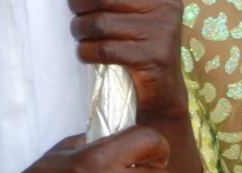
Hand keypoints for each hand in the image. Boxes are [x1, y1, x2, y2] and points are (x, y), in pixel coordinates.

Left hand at [69, 0, 188, 116]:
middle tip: (76, 21)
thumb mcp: (136, 19)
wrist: (165, 95)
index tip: (77, 3)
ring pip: (101, 24)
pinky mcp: (152, 58)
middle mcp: (165, 8)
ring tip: (80, 38)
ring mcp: (160, 34)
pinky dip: (87, 52)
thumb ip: (116, 4)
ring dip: (81, 31)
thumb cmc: (144, 53)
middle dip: (80, 7)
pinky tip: (85, 54)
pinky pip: (105, 49)